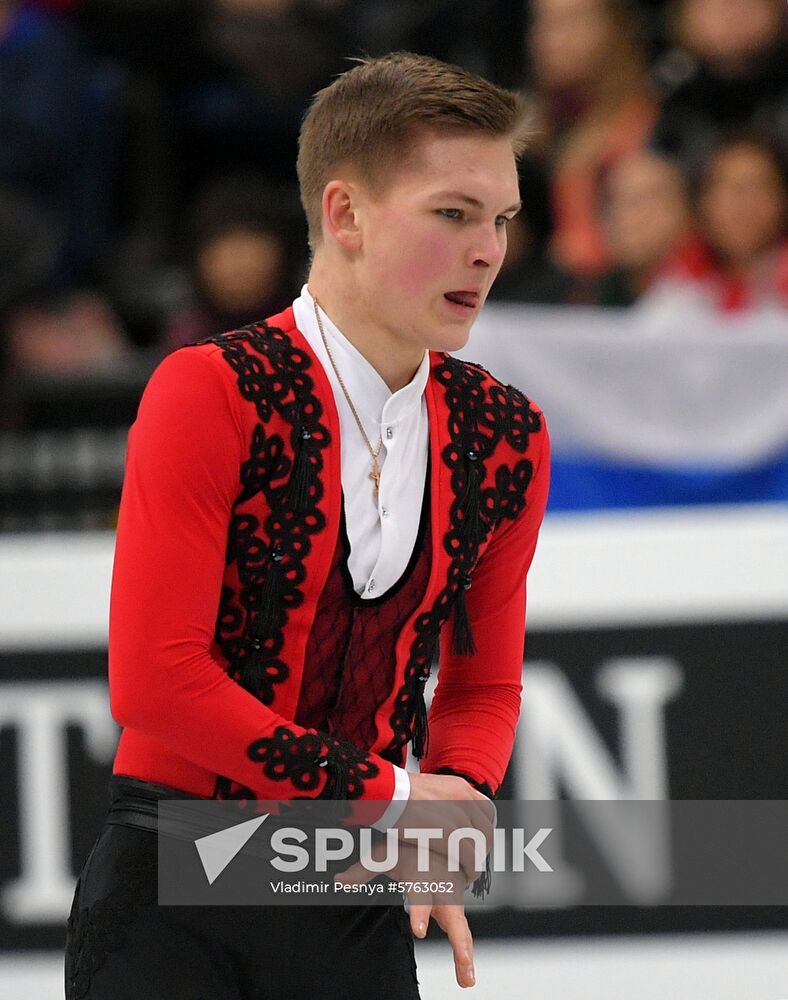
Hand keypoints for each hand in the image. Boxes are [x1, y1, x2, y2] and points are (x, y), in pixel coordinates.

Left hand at [336, 841, 475, 988]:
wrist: (441, 840)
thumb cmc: (412, 850)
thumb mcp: (386, 855)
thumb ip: (364, 869)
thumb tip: (340, 881)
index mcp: (423, 875)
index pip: (421, 894)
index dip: (421, 912)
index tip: (418, 931)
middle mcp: (441, 888)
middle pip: (452, 912)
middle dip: (458, 936)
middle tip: (462, 956)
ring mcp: (452, 900)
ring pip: (461, 927)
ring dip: (465, 951)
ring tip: (467, 978)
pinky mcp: (456, 911)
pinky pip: (463, 933)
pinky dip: (466, 955)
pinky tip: (466, 977)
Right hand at [394, 772, 495, 884]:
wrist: (387, 792)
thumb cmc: (397, 791)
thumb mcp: (428, 787)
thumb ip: (441, 798)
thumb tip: (441, 810)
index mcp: (459, 787)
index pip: (487, 810)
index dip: (484, 828)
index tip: (477, 839)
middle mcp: (464, 800)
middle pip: (487, 830)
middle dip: (482, 848)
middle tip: (472, 858)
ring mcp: (458, 818)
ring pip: (480, 845)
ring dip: (476, 861)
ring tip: (468, 870)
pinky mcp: (449, 836)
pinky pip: (470, 858)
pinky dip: (471, 870)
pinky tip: (465, 876)